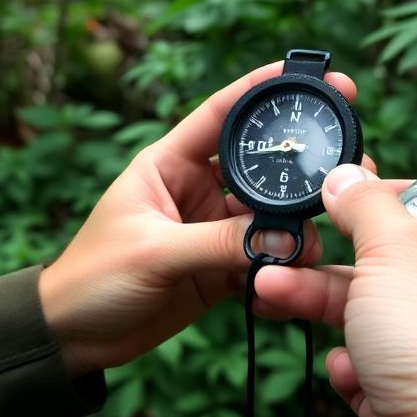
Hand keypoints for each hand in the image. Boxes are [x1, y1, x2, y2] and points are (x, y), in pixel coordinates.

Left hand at [36, 63, 370, 377]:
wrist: (73, 340)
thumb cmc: (91, 279)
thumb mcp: (152, 252)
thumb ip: (217, 242)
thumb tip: (283, 239)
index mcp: (169, 162)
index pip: (222, 113)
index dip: (265, 89)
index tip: (312, 76)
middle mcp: (196, 188)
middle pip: (261, 166)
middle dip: (300, 167)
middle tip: (343, 169)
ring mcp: (212, 229)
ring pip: (271, 218)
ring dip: (294, 233)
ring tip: (307, 252)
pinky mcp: (221, 268)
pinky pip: (266, 259)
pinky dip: (281, 269)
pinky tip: (288, 283)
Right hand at [253, 165, 416, 416]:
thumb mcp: (397, 247)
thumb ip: (365, 205)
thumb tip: (346, 178)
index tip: (377, 192)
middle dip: (352, 253)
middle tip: (310, 240)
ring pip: (401, 314)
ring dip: (333, 302)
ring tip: (274, 289)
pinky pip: (398, 369)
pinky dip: (363, 364)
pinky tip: (347, 367)